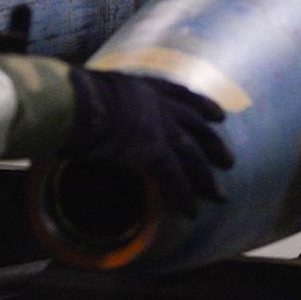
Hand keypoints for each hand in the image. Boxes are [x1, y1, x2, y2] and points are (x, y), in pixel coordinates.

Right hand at [64, 70, 233, 216]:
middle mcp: (158, 105)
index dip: (201, 105)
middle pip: (195, 125)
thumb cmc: (71, 95)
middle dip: (213, 144)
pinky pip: (175, 178)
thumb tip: (83, 111)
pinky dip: (184, 196)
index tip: (219, 114)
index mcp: (142, 87)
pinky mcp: (155, 151)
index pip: (180, 94)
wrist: (76, 100)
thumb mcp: (91, 91)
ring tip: (219, 197)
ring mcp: (160, 127)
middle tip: (228, 161)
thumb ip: (98, 102)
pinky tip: (190, 213)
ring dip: (206, 179)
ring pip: (192, 155)